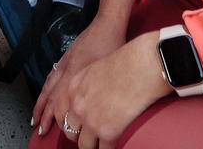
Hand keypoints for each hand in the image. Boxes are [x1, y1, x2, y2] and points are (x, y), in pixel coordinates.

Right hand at [32, 15, 127, 135]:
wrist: (106, 25)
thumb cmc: (112, 46)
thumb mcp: (110, 72)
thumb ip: (101, 91)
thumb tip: (100, 109)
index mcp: (77, 77)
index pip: (61, 103)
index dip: (55, 119)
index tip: (52, 131)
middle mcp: (67, 73)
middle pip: (52, 98)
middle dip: (44, 115)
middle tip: (40, 130)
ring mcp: (65, 65)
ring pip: (48, 88)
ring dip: (41, 104)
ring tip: (35, 117)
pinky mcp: (66, 58)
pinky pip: (51, 76)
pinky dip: (45, 88)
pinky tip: (44, 93)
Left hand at [50, 33, 172, 147]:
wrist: (142, 66)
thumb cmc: (126, 62)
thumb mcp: (96, 70)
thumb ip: (87, 86)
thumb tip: (93, 97)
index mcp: (73, 88)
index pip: (60, 113)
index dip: (69, 122)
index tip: (76, 126)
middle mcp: (77, 106)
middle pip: (70, 131)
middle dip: (80, 135)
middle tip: (90, 137)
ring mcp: (91, 121)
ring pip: (84, 145)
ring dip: (93, 145)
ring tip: (101, 144)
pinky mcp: (107, 132)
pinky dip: (109, 148)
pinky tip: (115, 144)